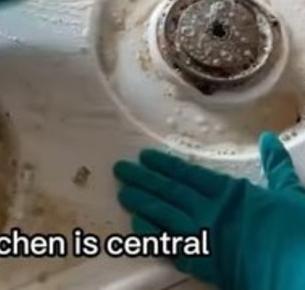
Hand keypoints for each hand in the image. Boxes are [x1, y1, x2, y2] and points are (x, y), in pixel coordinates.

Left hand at [114, 132, 304, 289]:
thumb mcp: (289, 193)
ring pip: (162, 214)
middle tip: (121, 170)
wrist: (294, 269)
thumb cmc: (296, 232)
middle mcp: (209, 211)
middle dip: (143, 179)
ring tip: (123, 192)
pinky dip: (150, 233)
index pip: (188, 174)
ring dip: (141, 202)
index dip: (164, 165)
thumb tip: (268, 139)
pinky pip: (166, 244)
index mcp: (229, 193)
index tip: (145, 157)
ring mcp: (201, 236)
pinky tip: (136, 224)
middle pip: (168, 192)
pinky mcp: (199, 261)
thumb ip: (274, 166)